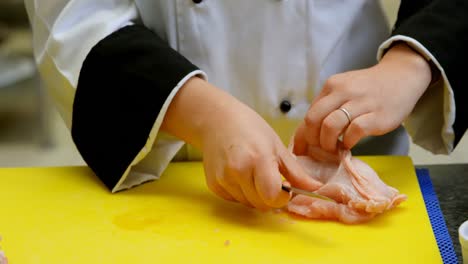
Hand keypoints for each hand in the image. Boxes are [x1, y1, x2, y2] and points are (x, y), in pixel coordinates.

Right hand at [201, 99, 321, 209]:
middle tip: (270, 179)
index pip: (273, 197)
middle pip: (261, 205)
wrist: (216, 120)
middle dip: (270, 197)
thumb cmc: (249, 128)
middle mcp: (238, 171)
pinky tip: (240, 175)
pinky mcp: (213, 184)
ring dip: (255, 196)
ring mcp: (223, 178)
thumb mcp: (277, 146)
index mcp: (258, 159)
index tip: (285, 188)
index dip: (282, 197)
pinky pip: (233, 200)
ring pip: (248, 204)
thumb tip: (317, 189)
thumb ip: (296, 172)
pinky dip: (240, 193)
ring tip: (254, 173)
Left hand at [293, 43, 432, 154]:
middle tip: (320, 148)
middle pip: (313, 120)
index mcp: (331, 86)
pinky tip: (350, 144)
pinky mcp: (377, 115)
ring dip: (328, 143)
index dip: (301, 136)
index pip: (308, 114)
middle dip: (312, 140)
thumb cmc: (368, 89)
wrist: (401, 77)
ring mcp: (360, 103)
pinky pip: (354, 131)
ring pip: (330, 126)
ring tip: (335, 148)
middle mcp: (343, 91)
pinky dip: (348, 142)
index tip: (301, 150)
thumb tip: (307, 134)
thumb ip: (327, 108)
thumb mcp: (344, 91)